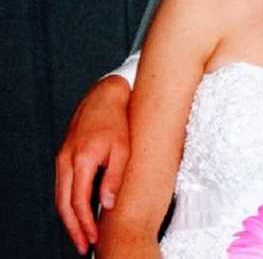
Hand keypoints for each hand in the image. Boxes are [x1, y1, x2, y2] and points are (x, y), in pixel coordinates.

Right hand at [55, 75, 130, 254]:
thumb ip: (114, 177)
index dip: (85, 223)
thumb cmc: (119, 121)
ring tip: (81, 235)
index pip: (79, 201)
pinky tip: (78, 212)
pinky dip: (68, 203)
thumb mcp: (124, 149)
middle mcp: (66, 160)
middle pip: (63, 204)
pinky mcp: (64, 156)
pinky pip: (62, 185)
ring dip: (69, 218)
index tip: (94, 239)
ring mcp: (62, 158)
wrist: (105, 96)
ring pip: (60, 196)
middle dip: (73, 228)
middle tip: (84, 247)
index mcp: (82, 159)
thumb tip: (108, 204)